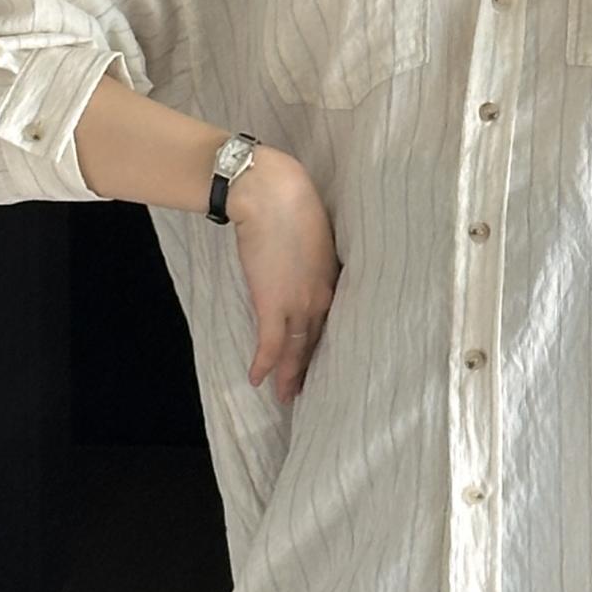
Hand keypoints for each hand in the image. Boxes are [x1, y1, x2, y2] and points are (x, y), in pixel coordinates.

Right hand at [227, 148, 341, 402]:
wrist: (272, 195)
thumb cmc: (292, 202)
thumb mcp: (315, 232)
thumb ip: (313, 255)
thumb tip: (302, 261)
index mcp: (334, 278)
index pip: (332, 320)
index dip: (326, 340)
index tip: (323, 355)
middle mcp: (322, 297)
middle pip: (317, 340)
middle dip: (310, 366)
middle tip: (307, 388)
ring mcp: (299, 303)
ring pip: (297, 349)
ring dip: (290, 374)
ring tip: (287, 396)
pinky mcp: (273, 303)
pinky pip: (270, 344)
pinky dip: (264, 364)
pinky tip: (257, 380)